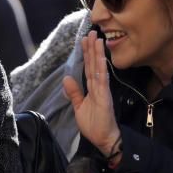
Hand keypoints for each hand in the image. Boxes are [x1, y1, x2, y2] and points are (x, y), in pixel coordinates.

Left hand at [62, 31, 120, 156]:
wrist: (105, 140)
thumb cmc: (95, 125)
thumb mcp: (79, 107)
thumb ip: (74, 93)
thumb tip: (67, 78)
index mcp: (92, 89)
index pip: (88, 68)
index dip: (86, 54)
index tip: (84, 40)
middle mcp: (98, 87)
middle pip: (94, 64)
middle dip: (91, 48)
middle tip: (91, 32)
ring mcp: (102, 91)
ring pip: (98, 68)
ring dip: (97, 53)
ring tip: (95, 38)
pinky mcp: (105, 97)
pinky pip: (102, 80)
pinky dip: (101, 68)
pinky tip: (100, 57)